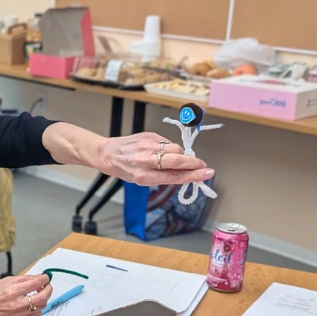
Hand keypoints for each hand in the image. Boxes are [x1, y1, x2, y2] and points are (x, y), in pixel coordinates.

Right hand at [0, 274, 52, 315]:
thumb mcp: (7, 280)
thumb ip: (25, 279)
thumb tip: (38, 277)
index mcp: (14, 291)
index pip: (37, 283)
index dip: (44, 278)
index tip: (46, 277)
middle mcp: (18, 303)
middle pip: (43, 297)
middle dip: (49, 289)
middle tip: (46, 285)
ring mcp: (20, 314)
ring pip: (42, 306)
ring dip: (44, 298)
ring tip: (38, 293)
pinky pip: (36, 313)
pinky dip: (38, 306)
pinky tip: (33, 302)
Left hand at [93, 132, 213, 185]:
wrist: (109, 154)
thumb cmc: (126, 170)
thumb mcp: (143, 180)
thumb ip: (165, 176)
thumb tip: (189, 173)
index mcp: (143, 176)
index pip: (174, 176)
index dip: (193, 175)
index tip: (207, 173)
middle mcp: (144, 160)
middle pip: (177, 160)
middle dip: (194, 163)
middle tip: (204, 166)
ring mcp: (147, 145)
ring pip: (175, 149)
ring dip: (181, 155)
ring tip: (176, 160)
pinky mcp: (148, 135)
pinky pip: (167, 142)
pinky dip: (170, 148)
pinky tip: (163, 152)